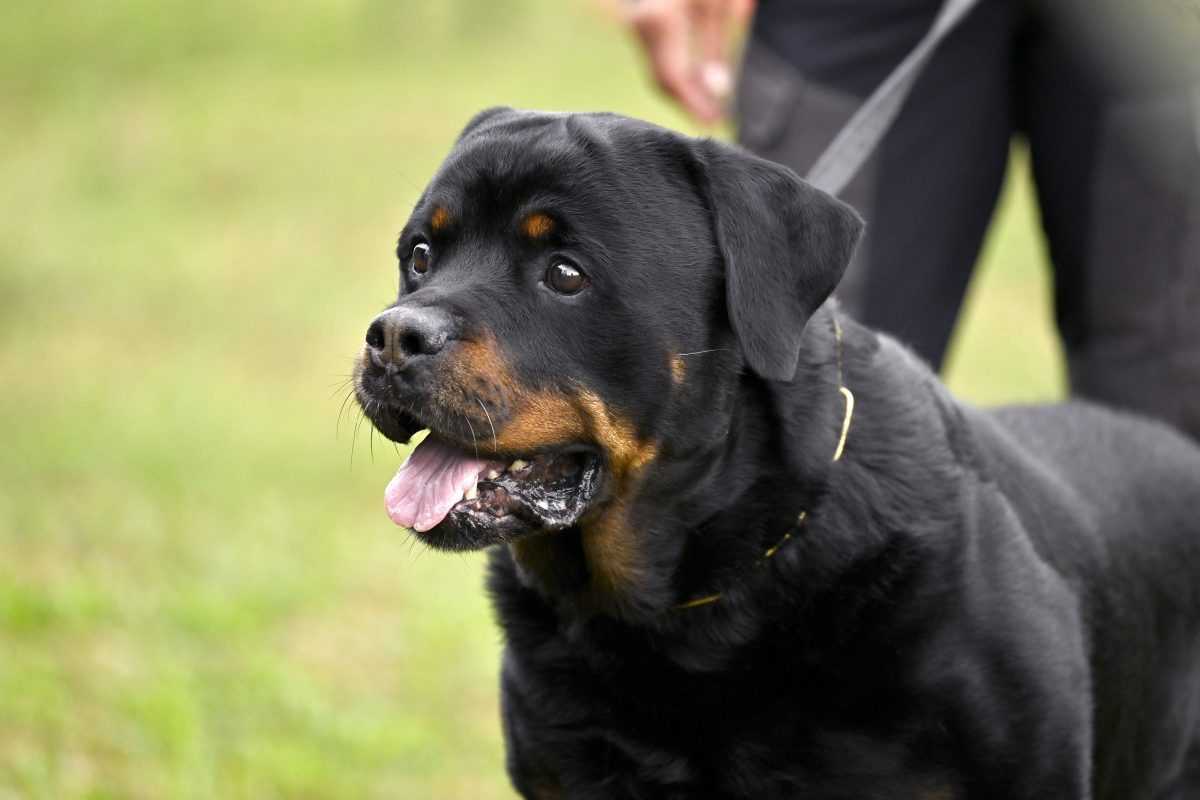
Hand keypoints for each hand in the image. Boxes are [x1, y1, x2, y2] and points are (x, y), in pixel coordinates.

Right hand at [626, 0, 749, 124]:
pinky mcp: (642, 24)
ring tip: (708, 109)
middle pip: (662, 80)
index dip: (695, 104)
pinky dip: (677, 75)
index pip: (675, 78)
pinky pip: (657, 59)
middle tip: (713, 121)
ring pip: (658, 71)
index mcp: (660, 23)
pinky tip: (696, 85)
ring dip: (683, 92)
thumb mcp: (717, 6)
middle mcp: (642, 26)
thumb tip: (719, 90)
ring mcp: (638, 25)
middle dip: (688, 103)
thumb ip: (716, 47)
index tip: (715, 121)